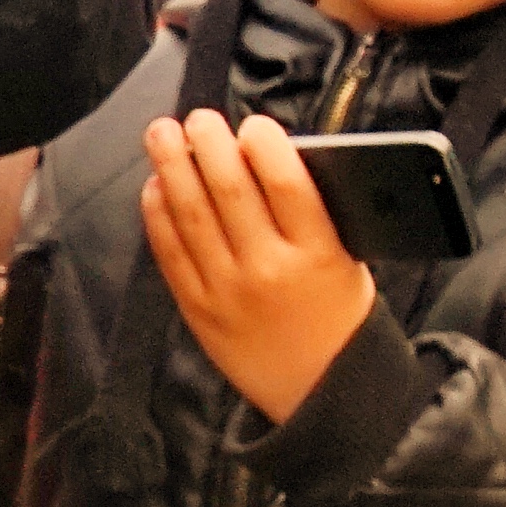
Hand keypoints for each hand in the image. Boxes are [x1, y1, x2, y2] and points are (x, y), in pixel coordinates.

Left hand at [138, 112, 377, 427]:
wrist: (319, 388)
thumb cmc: (340, 315)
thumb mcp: (349, 262)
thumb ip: (315, 217)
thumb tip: (271, 160)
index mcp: (319, 254)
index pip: (288, 184)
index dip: (266, 146)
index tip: (253, 124)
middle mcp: (269, 269)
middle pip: (231, 191)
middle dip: (209, 146)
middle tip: (198, 118)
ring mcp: (228, 290)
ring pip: (192, 215)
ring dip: (173, 167)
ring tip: (163, 134)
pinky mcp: (198, 308)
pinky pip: (170, 252)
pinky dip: (158, 214)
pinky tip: (156, 185)